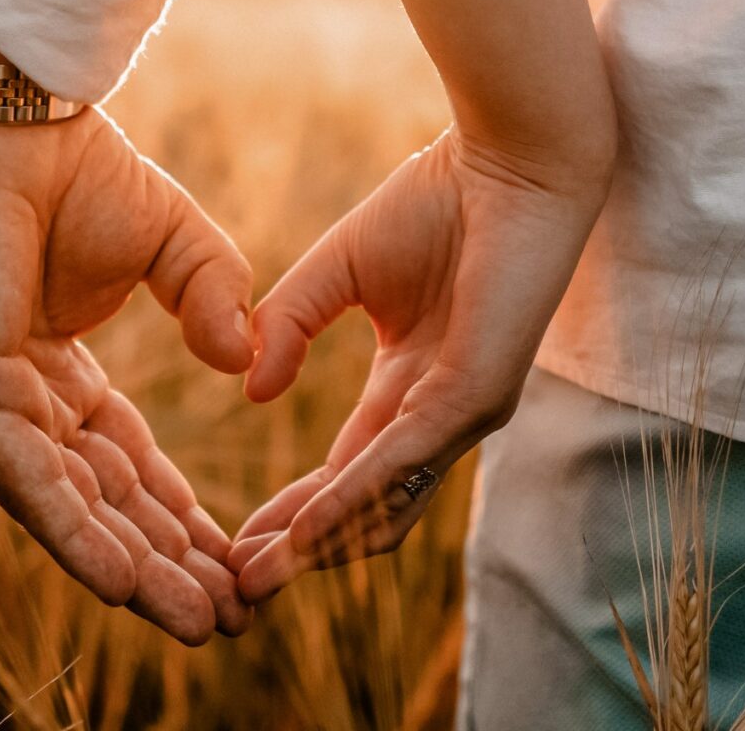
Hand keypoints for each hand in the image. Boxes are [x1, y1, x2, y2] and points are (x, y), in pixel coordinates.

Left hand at [0, 0, 252, 644]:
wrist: (2, 109)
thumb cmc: (73, 165)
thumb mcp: (176, 243)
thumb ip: (217, 298)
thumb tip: (244, 362)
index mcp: (54, 373)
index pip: (125, 464)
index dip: (182, 518)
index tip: (236, 564)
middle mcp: (16, 401)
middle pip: (102, 501)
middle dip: (167, 563)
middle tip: (226, 618)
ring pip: (69, 506)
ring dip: (135, 569)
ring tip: (199, 621)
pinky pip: (29, 478)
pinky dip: (77, 533)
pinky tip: (127, 583)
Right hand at [227, 130, 607, 601]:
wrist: (506, 158)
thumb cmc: (439, 202)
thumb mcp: (336, 272)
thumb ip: (289, 327)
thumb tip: (252, 392)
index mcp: (412, 385)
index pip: (347, 470)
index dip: (294, 512)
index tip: (237, 544)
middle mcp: (441, 412)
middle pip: (365, 508)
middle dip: (301, 550)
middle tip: (239, 586)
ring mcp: (463, 411)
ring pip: (384, 505)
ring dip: (318, 545)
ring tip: (257, 575)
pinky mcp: (476, 395)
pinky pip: (400, 463)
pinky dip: (348, 501)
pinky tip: (303, 528)